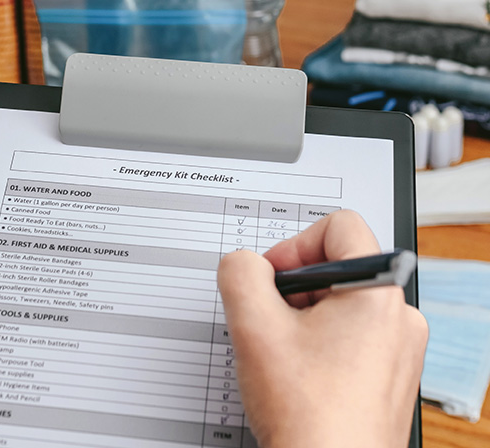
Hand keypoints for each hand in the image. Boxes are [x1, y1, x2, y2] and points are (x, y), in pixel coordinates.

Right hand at [217, 210, 426, 447]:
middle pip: (337, 266)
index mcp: (378, 294)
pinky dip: (318, 344)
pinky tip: (299, 374)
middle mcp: (400, 319)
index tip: (272, 278)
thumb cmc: (307, 414)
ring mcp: (399, 351)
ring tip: (283, 354)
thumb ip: (239, 272)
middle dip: (293, 287)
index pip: (339, 226)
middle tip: (269, 321)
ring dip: (302, 317)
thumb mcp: (253, 325)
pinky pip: (351, 336)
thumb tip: (244, 264)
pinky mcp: (390, 376)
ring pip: (340, 304)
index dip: (293, 244)